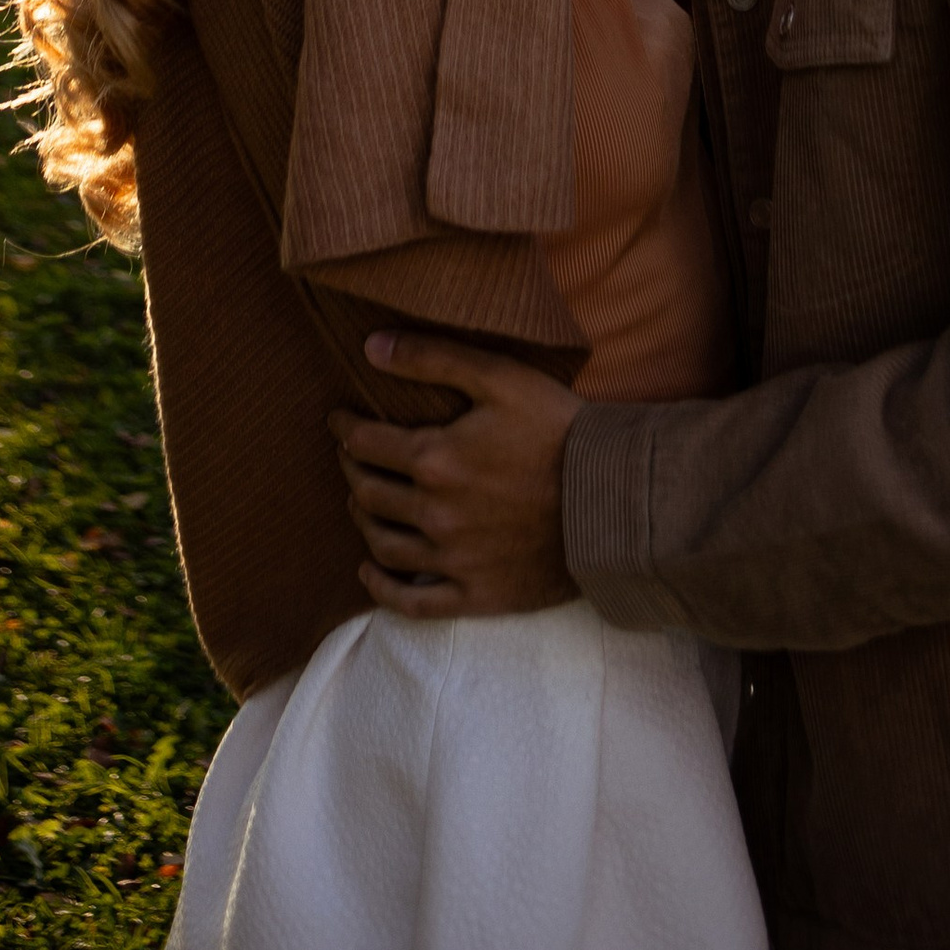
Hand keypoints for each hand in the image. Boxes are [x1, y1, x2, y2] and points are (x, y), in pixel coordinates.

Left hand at [330, 332, 581, 617]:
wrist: (611, 499)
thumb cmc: (558, 429)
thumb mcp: (499, 377)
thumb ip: (432, 358)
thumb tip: (370, 347)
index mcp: (435, 459)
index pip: (365, 444)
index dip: (344, 429)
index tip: (338, 420)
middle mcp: (435, 514)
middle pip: (368, 494)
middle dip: (351, 470)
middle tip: (350, 457)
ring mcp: (454, 560)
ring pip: (382, 545)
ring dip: (362, 520)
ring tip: (360, 502)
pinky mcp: (476, 594)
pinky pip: (413, 602)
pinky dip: (382, 589)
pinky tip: (368, 573)